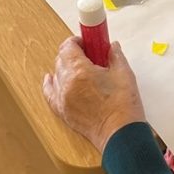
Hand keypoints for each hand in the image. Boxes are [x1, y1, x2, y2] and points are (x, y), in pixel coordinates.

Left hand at [43, 37, 146, 153]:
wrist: (120, 133)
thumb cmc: (123, 106)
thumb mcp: (124, 73)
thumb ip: (115, 55)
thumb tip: (112, 47)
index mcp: (80, 71)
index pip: (68, 47)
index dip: (77, 41)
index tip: (87, 41)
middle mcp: (66, 84)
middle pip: (61, 59)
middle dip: (73, 53)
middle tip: (90, 54)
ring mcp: (62, 99)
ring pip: (56, 74)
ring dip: (65, 67)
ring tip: (81, 69)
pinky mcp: (62, 111)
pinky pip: (49, 93)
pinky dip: (50, 84)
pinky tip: (51, 78)